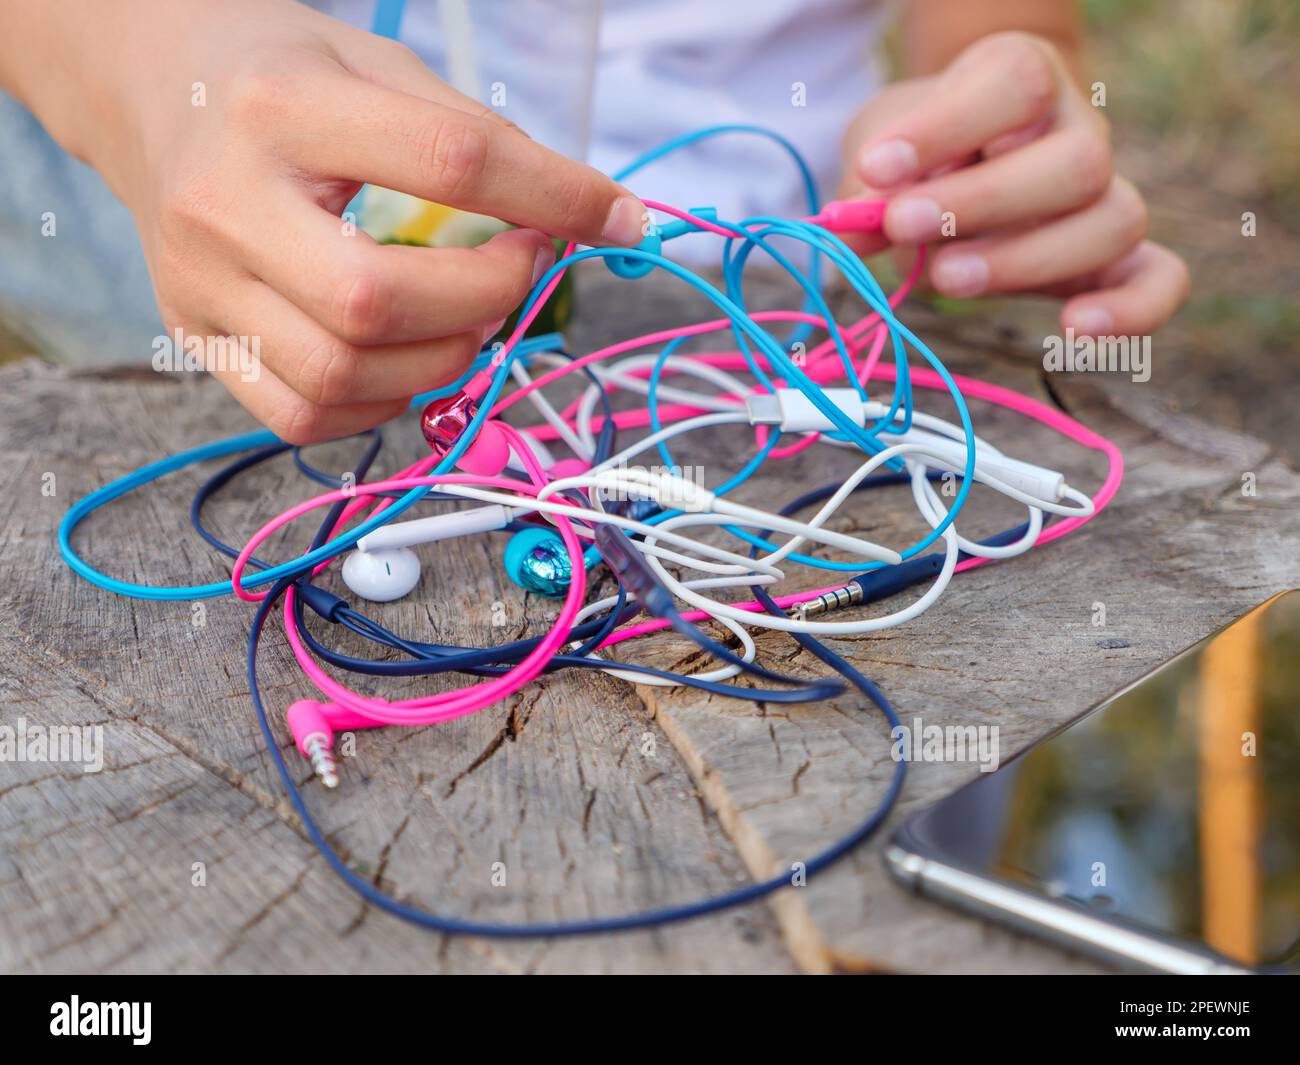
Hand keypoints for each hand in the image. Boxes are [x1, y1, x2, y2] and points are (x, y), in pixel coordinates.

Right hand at [35, 0, 643, 441]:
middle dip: (485, 298)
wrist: (153, 92)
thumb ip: (476, 139)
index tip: (612, 218)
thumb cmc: (282, 76)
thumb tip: (594, 219)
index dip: (553, 197)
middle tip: (522, 272)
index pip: (447, 160)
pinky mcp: (196, 336)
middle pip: (375, 298)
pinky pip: (303, 415)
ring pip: (340, 375)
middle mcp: (226, 204)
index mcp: (281, 109)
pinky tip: (407, 357)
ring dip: (442, 362)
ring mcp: (200, 283)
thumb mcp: (377, 67)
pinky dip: (381, 402)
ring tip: (471, 317)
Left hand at [840, 32, 1188, 337]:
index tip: (878, 167)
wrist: (960, 158)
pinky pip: (1159, 279)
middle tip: (905, 225)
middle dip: (983, 204)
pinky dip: (1132, 310)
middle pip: (1077, 163)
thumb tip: (848, 231)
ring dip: (1026, 260)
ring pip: (1113, 221)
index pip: (1014, 86)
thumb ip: (867, 193)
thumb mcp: (881, 155)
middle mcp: (1079, 130)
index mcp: (1022, 78)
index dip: (945, 128)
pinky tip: (1073, 330)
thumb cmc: (918, 153)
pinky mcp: (1115, 257)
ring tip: (948, 278)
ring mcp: (1105, 193)